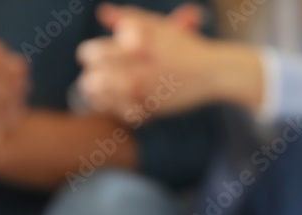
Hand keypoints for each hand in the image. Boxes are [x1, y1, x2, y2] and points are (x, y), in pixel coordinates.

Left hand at [78, 3, 254, 121]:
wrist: (212, 73)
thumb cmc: (184, 46)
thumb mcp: (158, 26)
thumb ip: (129, 18)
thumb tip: (103, 12)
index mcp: (133, 46)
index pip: (91, 54)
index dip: (88, 56)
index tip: (91, 58)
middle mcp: (136, 70)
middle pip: (93, 79)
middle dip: (91, 77)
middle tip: (94, 76)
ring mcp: (144, 93)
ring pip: (104, 99)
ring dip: (99, 95)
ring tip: (101, 92)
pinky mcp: (153, 110)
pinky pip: (123, 114)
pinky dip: (119, 110)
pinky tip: (121, 104)